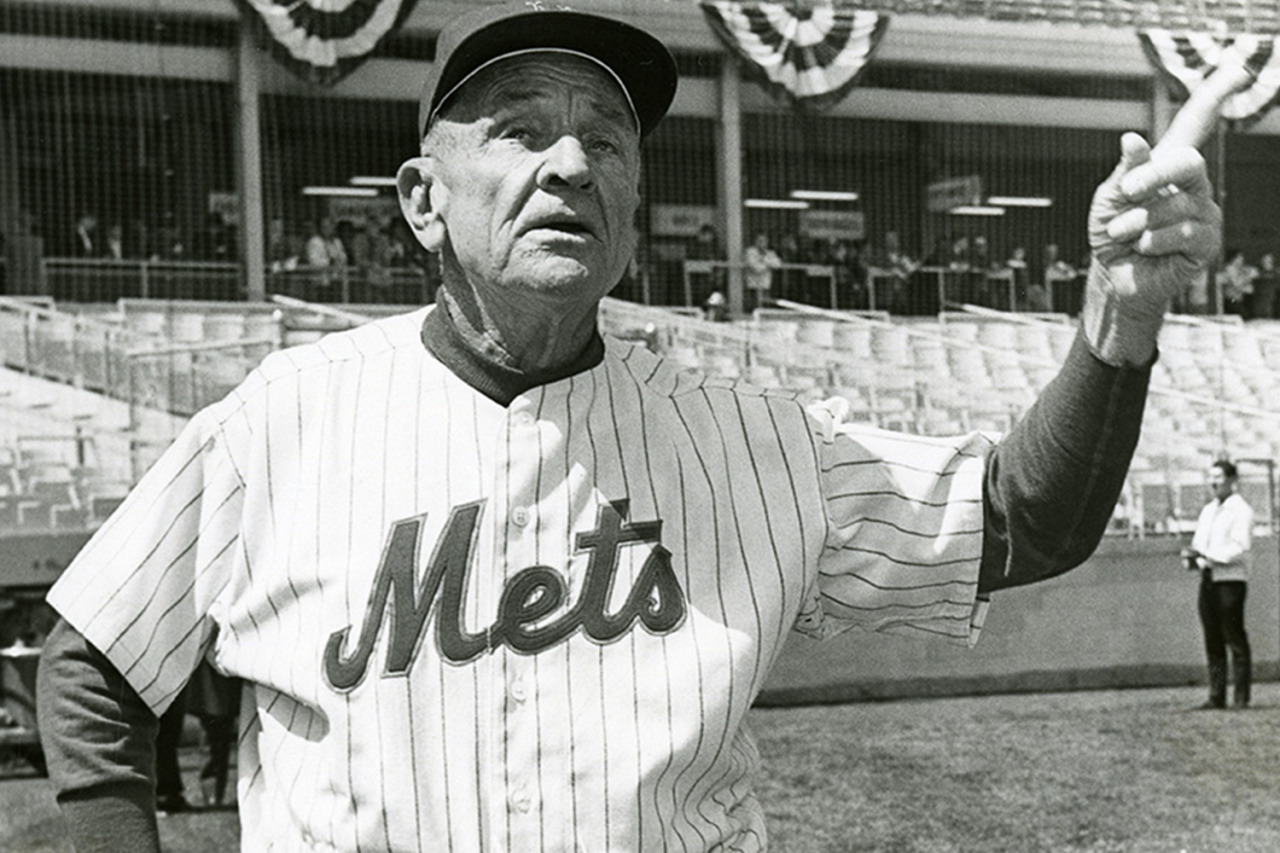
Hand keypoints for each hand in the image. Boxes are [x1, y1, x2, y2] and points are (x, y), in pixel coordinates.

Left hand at [1082, 64, 1252, 364]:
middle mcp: (1193, 183)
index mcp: (1169, 164)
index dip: (1214, 97)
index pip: (1196, 124)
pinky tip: (1144, 248)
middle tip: (1125, 193)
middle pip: (1188, 161)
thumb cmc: (1111, 233)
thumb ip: (1126, 171)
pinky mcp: (1207, 242)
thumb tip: (1132, 139)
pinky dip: (1152, 240)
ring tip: (1123, 234)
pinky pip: (1182, 232)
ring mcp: (1205, 212)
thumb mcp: (1109, 199)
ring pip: (1176, 205)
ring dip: (1137, 221)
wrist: (1114, 276)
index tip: (1234, 69)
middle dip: (1152, 177)